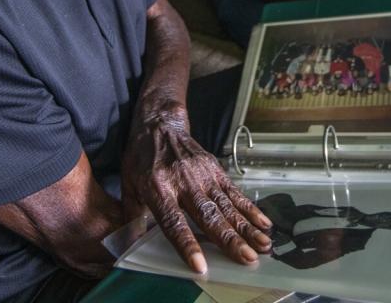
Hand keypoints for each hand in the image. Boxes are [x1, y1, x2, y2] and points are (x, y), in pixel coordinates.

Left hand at [121, 108, 271, 273]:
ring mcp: (202, 174)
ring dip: (246, 228)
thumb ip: (132, 215)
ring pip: (226, 206)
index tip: (200, 266)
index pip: (174, 222)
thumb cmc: (141, 158)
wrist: (158, 124)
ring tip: (263, 246)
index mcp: (158, 188)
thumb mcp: (128, 185)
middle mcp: (183, 182)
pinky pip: (234, 192)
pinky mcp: (215, 168)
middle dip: (230, 240)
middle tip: (247, 259)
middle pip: (209, 215)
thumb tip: (129, 245)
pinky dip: (250, 209)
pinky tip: (263, 223)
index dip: (187, 245)